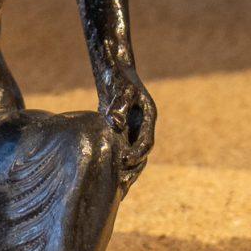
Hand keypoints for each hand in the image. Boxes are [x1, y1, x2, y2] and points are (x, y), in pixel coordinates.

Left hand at [104, 61, 155, 177]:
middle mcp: (142, 123)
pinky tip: (102, 168)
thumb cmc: (117, 75)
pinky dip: (114, 156)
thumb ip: (118, 105)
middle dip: (132, 166)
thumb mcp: (119, 87)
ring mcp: (132, 125)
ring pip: (131, 151)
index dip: (137, 155)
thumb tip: (115, 124)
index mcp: (148, 115)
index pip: (146, 142)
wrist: (112, 68)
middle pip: (141, 151)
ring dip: (124, 165)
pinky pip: (120, 145)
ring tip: (113, 182)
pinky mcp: (121, 126)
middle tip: (120, 180)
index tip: (125, 163)